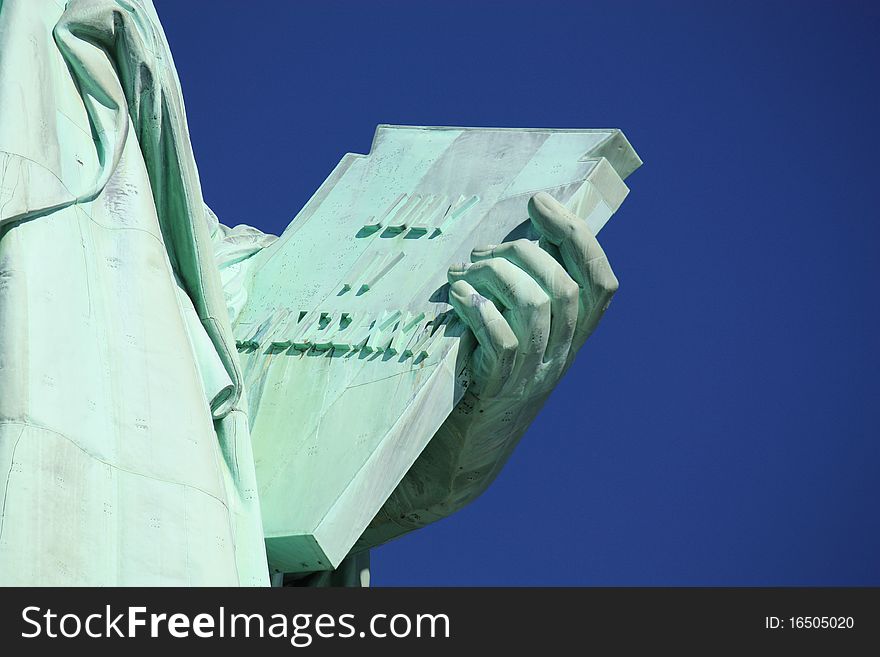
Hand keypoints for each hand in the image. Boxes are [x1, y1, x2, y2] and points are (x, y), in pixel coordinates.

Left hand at [447, 192, 617, 400]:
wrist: (465, 452)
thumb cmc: (484, 378)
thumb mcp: (517, 335)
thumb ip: (525, 294)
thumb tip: (518, 236)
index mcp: (572, 338)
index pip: (600, 282)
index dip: (577, 236)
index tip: (541, 203)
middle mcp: (560, 355)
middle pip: (565, 287)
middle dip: (522, 252)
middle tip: (481, 251)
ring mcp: (532, 374)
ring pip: (535, 306)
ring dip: (495, 275)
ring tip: (462, 273)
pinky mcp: (499, 390)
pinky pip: (503, 341)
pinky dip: (479, 309)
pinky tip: (457, 297)